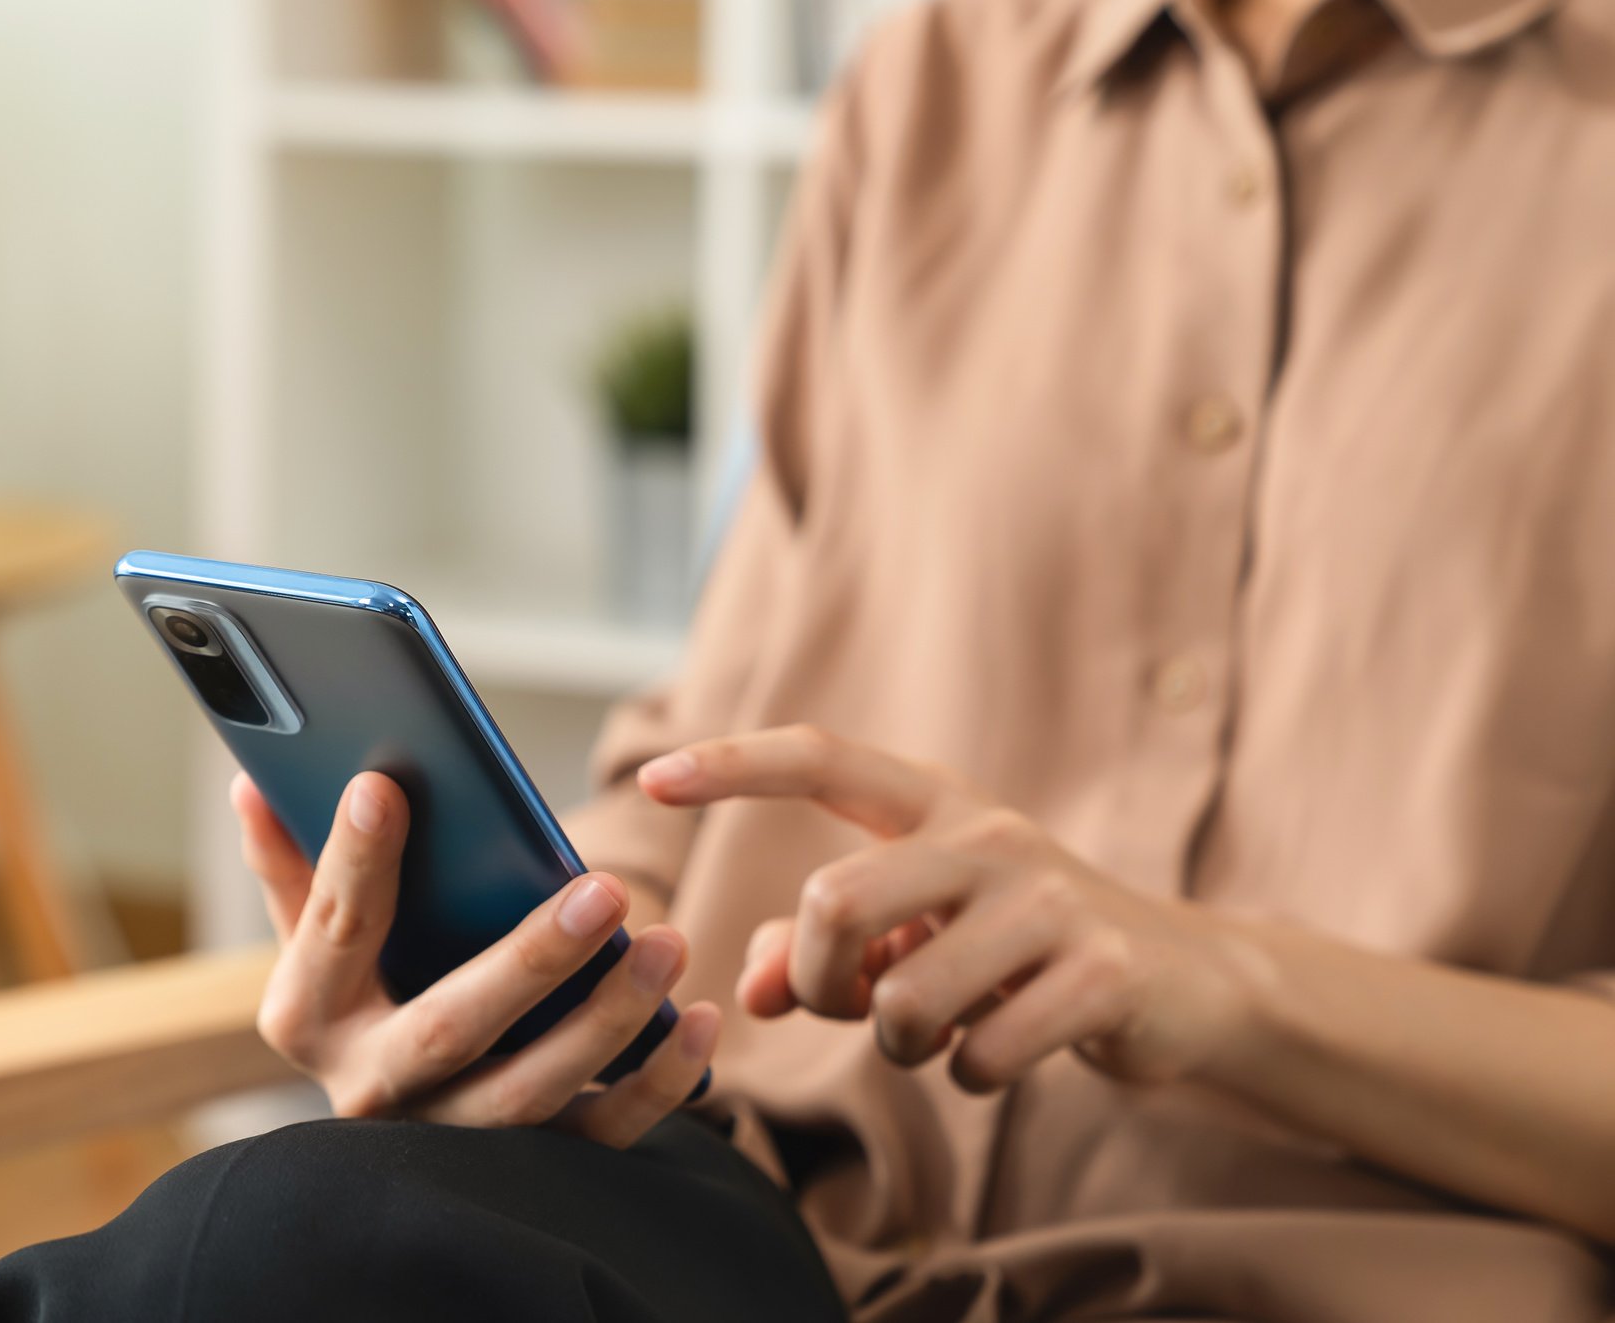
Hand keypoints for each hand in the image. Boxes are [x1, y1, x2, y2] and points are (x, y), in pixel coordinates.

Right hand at [233, 770, 720, 1146]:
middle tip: (607, 889)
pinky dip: (656, 1085)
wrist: (385, 1144)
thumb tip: (253, 776)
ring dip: (609, 1020)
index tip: (385, 785)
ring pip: (532, 1092)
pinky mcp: (524, 1174)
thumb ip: (292, 865)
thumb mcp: (310, 939)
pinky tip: (700, 1022)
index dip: (354, 858)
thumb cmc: (360, 998)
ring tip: (669, 945)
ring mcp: (449, 1138)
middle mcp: (371, 1089)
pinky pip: (598, 1138)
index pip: (334, 930)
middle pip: (452, 1024)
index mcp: (308, 1017)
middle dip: (533, 959)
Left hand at [636, 727, 1260, 1092]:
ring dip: (902, 1046)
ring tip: (944, 1033)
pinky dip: (972, 1077)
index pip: (821, 757)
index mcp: (936, 805)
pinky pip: (979, 1057)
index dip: (733, 765)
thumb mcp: (921, 932)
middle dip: (821, 978)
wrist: (1184, 983)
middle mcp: (988, 835)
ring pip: (903, 998)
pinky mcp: (1101, 974)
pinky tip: (1003, 1052)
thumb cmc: (1019, 949)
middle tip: (853, 1005)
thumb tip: (748, 991)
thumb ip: (823, 950)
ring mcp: (1050, 900)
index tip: (652, 777)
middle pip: (837, 901)